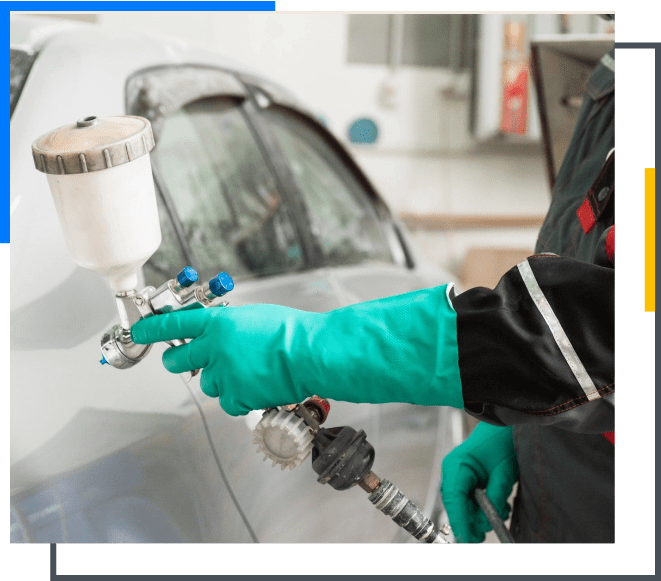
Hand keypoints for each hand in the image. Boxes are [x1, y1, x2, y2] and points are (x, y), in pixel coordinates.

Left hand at [131, 285, 463, 415]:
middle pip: (177, 360)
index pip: (172, 324)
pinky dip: (236, 397)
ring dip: (218, 379)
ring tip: (244, 372)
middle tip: (190, 359)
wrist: (310, 352)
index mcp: (217, 323)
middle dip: (179, 360)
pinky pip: (226, 401)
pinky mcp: (237, 396)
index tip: (140, 331)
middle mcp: (214, 349)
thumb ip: (229, 326)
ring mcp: (224, 374)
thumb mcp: (254, 316)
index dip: (151, 328)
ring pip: (205, 382)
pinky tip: (253, 386)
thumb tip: (218, 334)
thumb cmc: (291, 330)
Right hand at [441, 422, 518, 542]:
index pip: (454, 500)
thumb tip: (489, 519)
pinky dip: (483, 506)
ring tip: (500, 510)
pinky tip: (498, 503)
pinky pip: (470, 499)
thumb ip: (495, 496)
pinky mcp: (466, 478)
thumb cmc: (502, 440)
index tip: (466, 541)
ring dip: (481, 513)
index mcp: (457, 466)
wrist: (504, 425)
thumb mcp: (504, 471)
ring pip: (464, 505)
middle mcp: (453, 472)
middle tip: (486, 533)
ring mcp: (458, 474)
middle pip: (457, 506)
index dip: (460, 522)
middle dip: (473, 520)